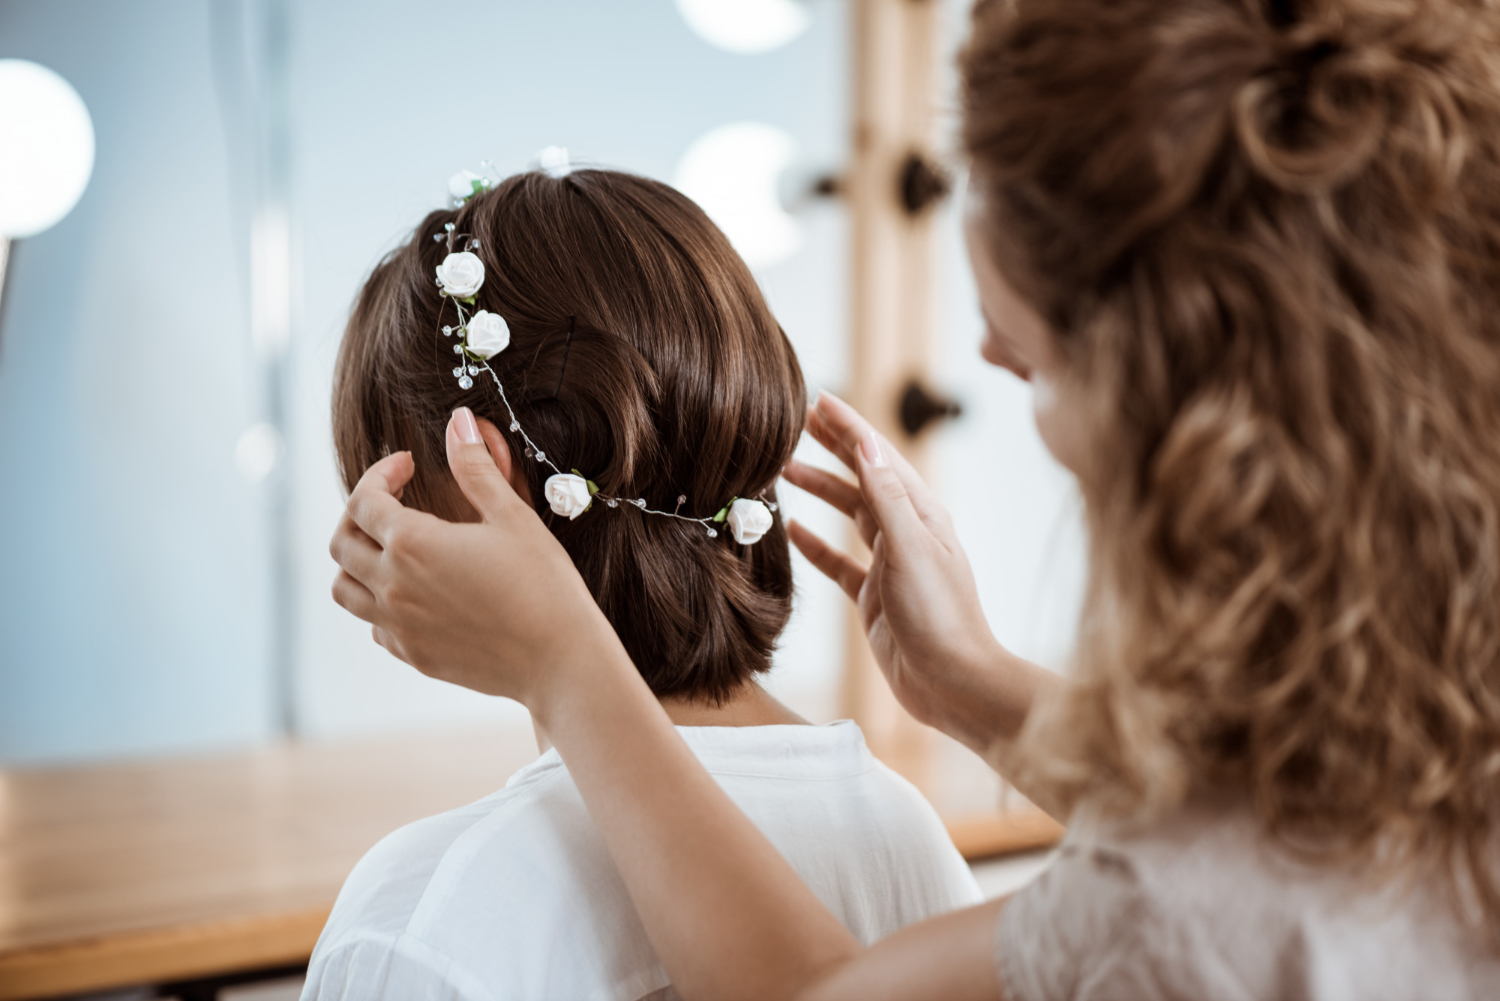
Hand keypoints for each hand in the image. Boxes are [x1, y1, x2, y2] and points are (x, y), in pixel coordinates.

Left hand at [328, 409, 624, 706]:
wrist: (560, 659)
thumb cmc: (544, 585)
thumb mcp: (512, 516)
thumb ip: (476, 468)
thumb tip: (459, 420)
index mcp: (412, 544)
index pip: (363, 499)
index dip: (381, 473)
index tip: (407, 465)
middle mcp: (392, 586)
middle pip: (341, 542)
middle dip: (359, 513)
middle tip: (393, 501)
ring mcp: (398, 626)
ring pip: (344, 589)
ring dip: (357, 561)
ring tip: (392, 548)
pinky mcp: (412, 655)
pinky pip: (374, 625)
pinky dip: (380, 603)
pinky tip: (415, 592)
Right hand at [784, 393, 1046, 753]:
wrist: (953, 683)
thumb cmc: (940, 616)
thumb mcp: (910, 548)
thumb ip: (885, 496)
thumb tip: (867, 443)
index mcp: (921, 514)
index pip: (879, 456)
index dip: (849, 427)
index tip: (819, 399)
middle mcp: (907, 532)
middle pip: (863, 478)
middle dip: (832, 448)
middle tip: (794, 424)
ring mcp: (890, 564)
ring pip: (849, 515)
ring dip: (820, 490)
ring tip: (784, 470)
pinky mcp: (874, 597)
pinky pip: (839, 562)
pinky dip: (816, 544)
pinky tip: (794, 530)